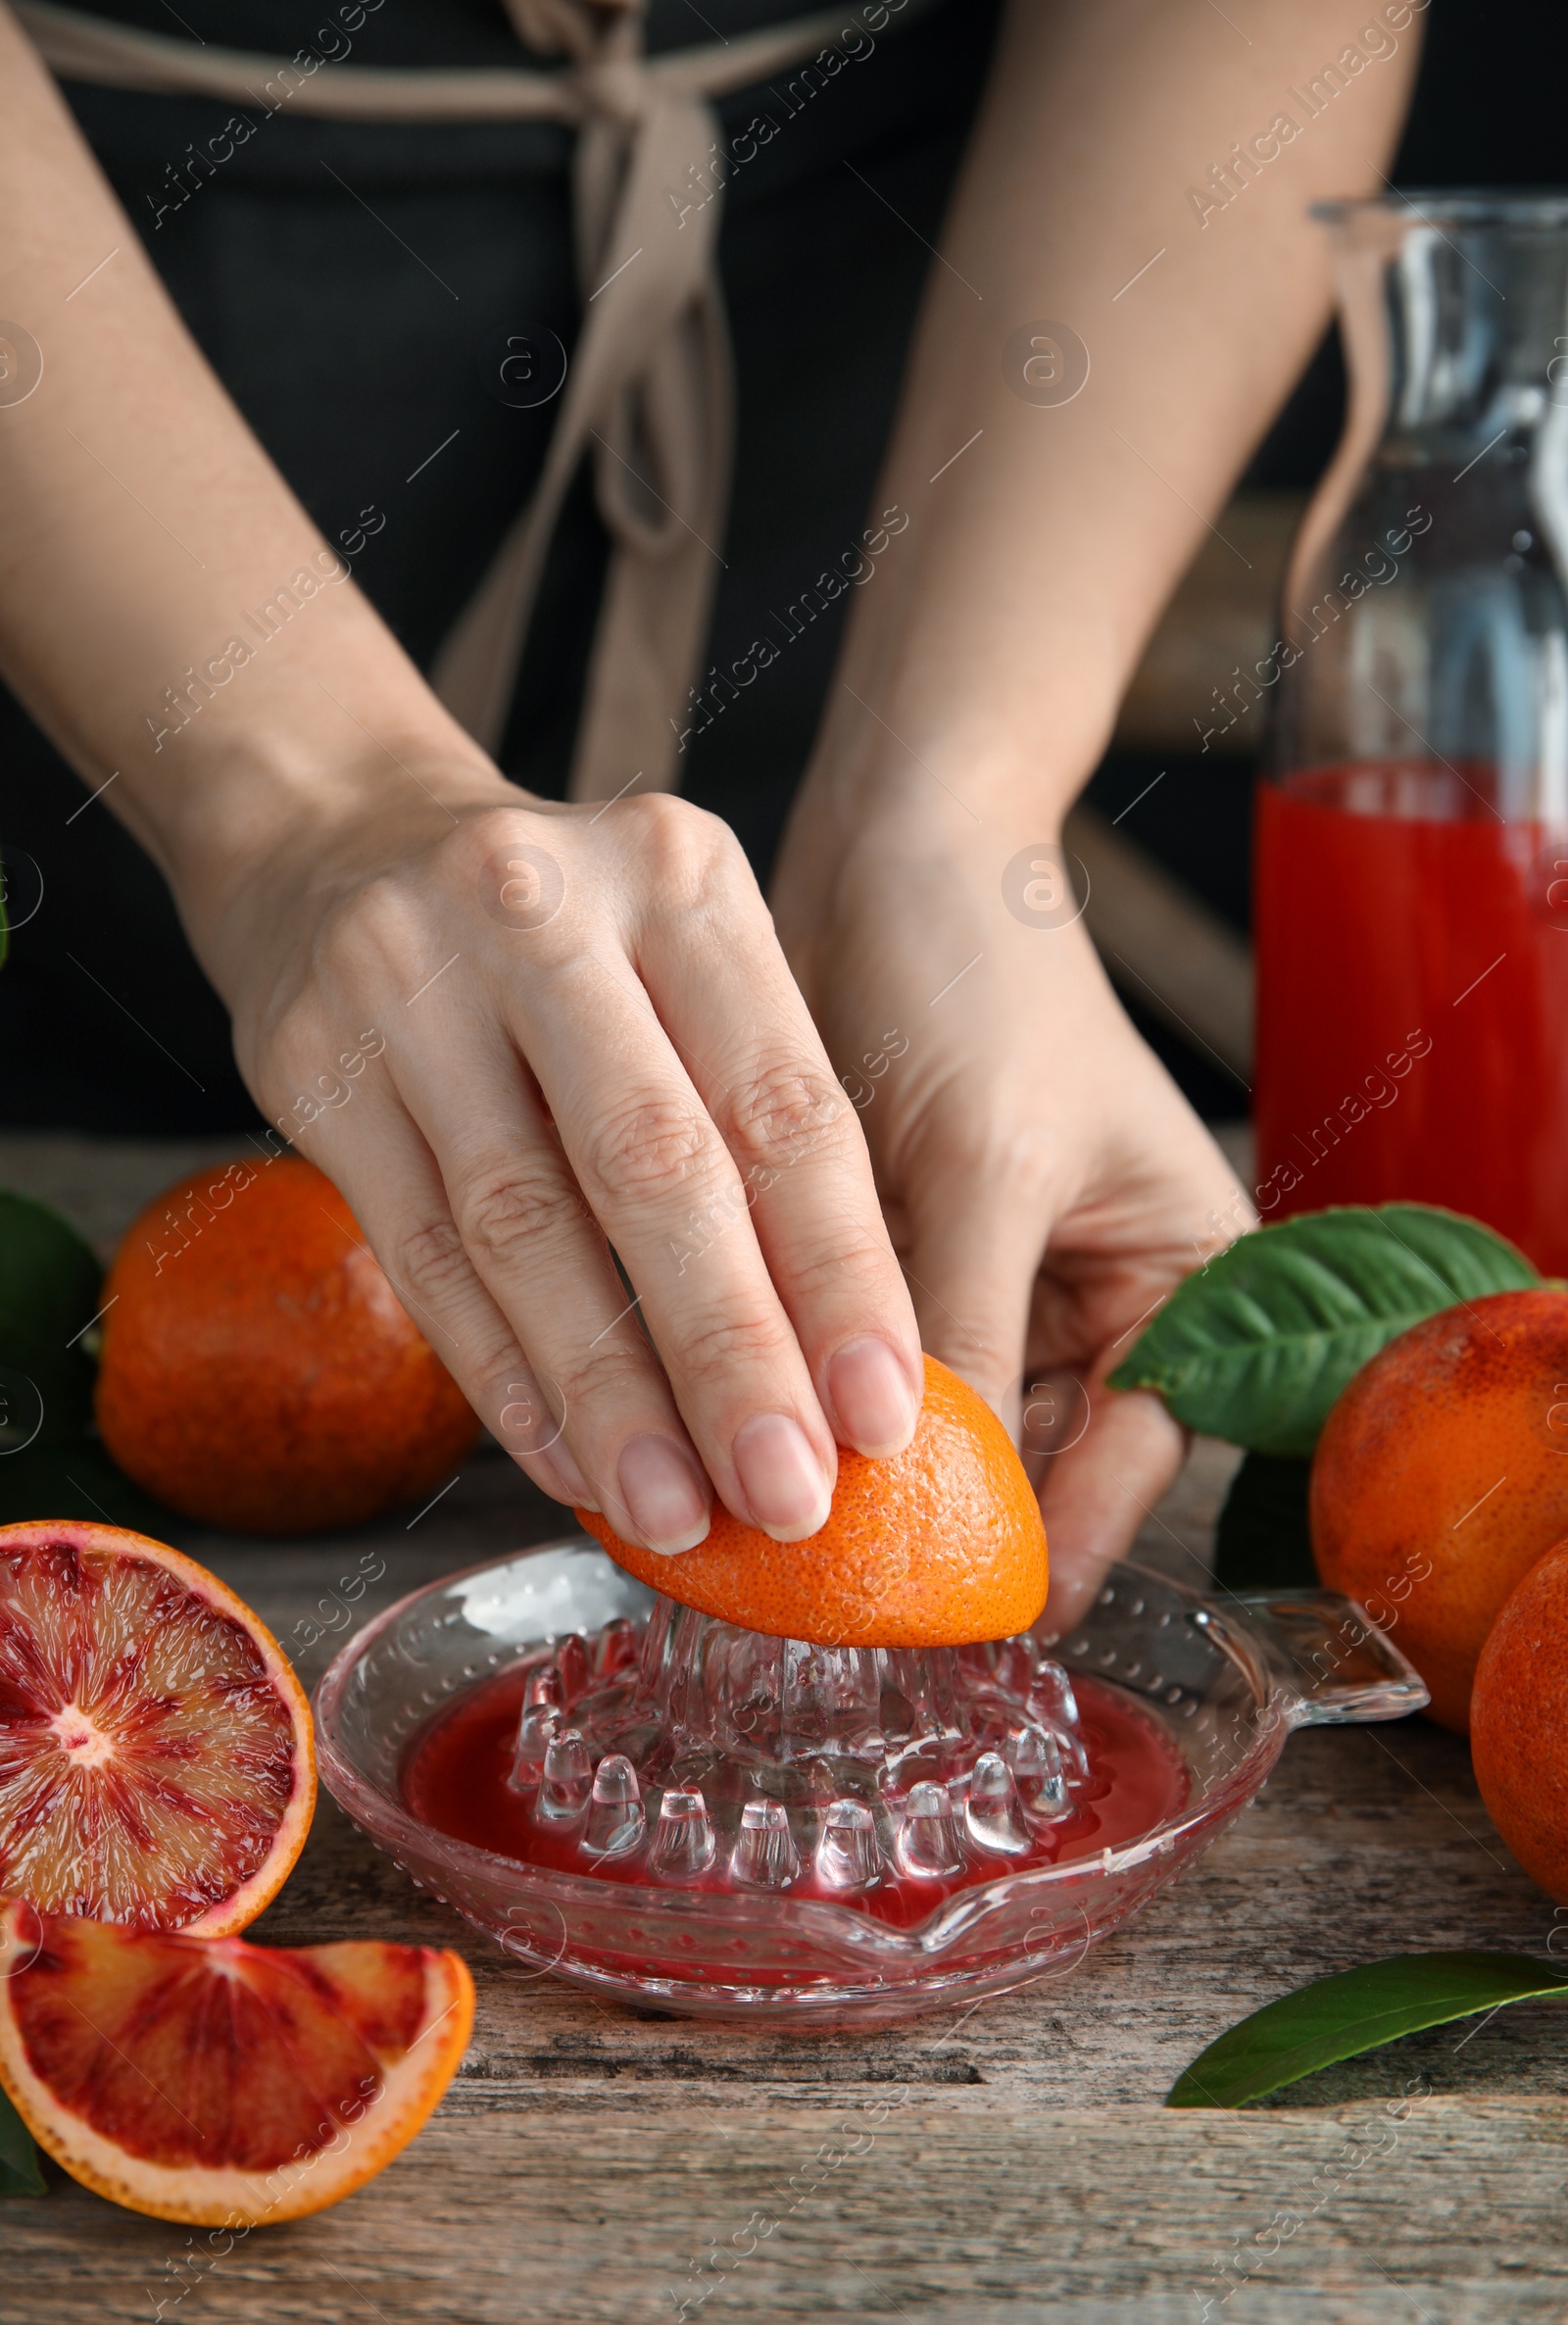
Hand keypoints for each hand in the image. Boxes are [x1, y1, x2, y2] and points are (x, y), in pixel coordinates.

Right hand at [200, 766, 925, 1553]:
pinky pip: (417, 1254)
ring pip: (523, 1227)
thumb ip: (752, 1115)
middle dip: (731, 1352)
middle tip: (790, 1495)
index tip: (883, 1415)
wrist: (338, 837)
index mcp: (678, 874)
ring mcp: (408, 978)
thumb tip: (841, 1360)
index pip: (780, 1104)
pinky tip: (567, 1462)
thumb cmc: (564, 936)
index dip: (838, 1273)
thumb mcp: (680, 956)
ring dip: (608, 1393)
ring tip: (674, 1512)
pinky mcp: (307, 1060)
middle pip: (654, 1167)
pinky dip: (500, 1374)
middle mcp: (542, 909)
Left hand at [773, 779, 1249, 1627]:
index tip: (943, 1616)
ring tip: (764, 1527)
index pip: (1130, 1461)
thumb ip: (959, 1336)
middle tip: (826, 1591)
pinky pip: (859, 1361)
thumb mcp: (985, 1163)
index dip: (1039, 1543)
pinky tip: (735, 1431)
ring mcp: (993, 1286)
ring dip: (855, 1461)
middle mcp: (1099, 1302)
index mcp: (1186, 1284)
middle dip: (931, 1517)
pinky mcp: (897, 1262)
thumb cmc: (984, 973)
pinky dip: (808, 1392)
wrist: (900, 847)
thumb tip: (917, 1511)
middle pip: (1027, 1461)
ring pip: (931, 1423)